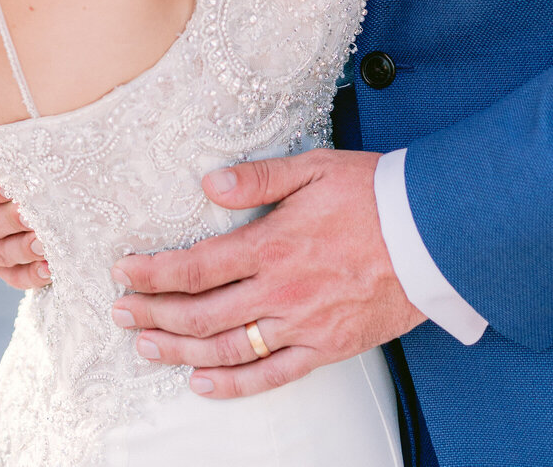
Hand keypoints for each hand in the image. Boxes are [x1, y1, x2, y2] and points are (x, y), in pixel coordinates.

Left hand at [110, 149, 422, 398]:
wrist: (432, 233)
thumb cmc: (373, 193)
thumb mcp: (313, 168)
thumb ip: (258, 177)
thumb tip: (209, 183)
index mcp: (273, 243)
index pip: (197, 266)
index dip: (153, 273)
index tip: (123, 272)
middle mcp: (281, 290)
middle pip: (201, 313)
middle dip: (153, 314)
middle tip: (120, 313)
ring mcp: (303, 324)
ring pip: (228, 349)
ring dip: (180, 351)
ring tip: (146, 347)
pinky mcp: (326, 347)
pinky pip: (272, 376)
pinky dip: (233, 385)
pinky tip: (202, 382)